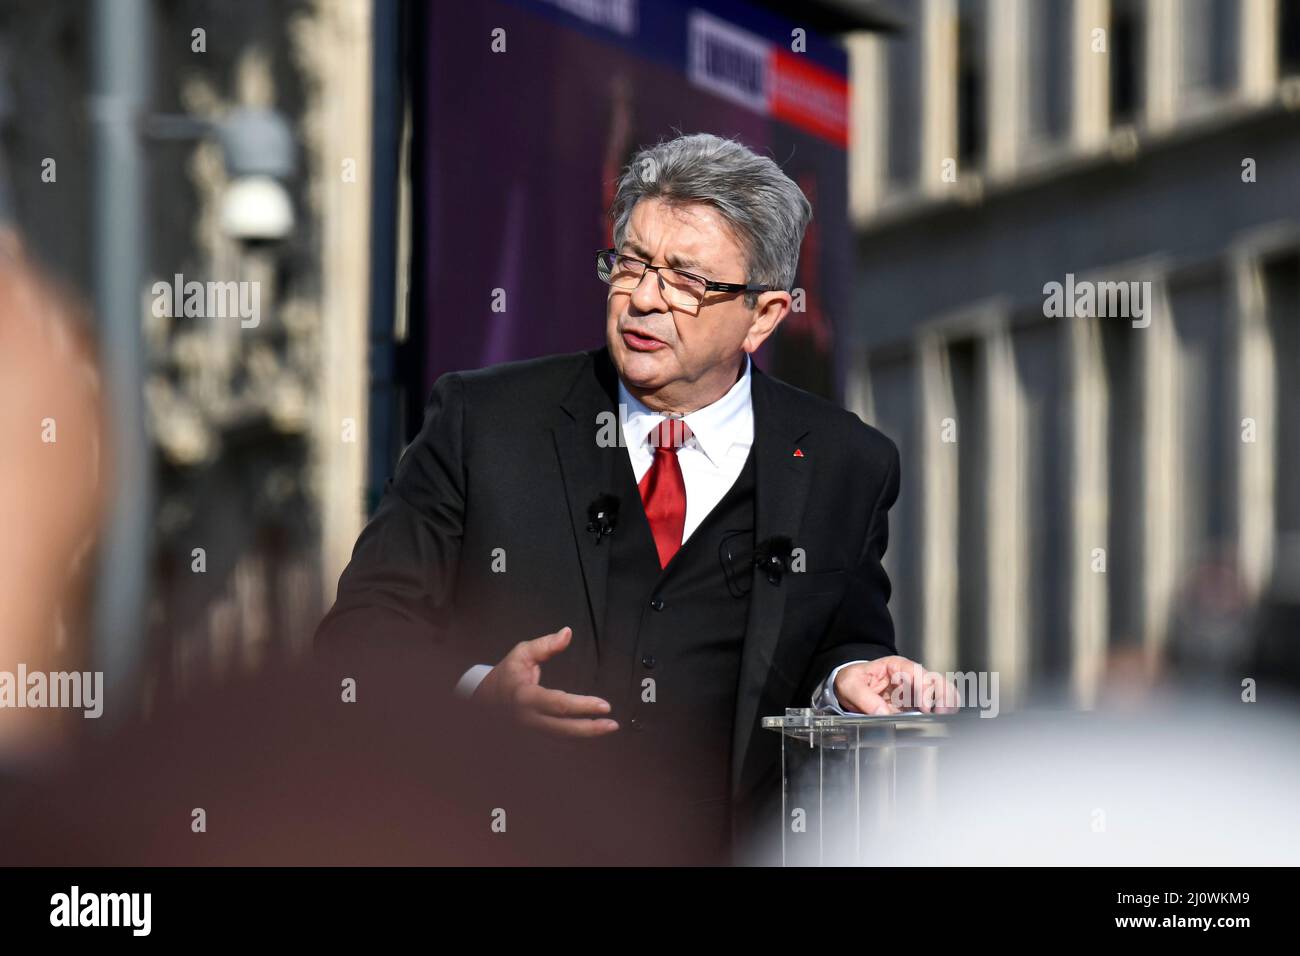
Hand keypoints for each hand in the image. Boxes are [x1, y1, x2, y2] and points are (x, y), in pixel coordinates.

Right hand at [473, 626, 619, 737]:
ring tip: (607, 728)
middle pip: (564, 729)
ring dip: (586, 736)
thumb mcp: (521, 654)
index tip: (605, 705)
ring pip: (562, 739)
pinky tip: (591, 732)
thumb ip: (546, 645)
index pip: (559, 704)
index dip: (584, 706)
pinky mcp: (533, 737)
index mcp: (525, 697)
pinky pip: (557, 741)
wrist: (484, 699)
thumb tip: (567, 633)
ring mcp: (530, 731)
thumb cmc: (505, 676)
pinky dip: (575, 739)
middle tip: (613, 724)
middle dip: (591, 729)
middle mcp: (528, 719)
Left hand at [833, 656, 959, 714]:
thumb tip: (882, 713)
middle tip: (941, 713)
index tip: (925, 706)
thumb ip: (864, 698)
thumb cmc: (852, 680)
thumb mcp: (850, 685)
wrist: (851, 687)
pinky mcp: (915, 705)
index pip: (916, 672)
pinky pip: (935, 704)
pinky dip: (943, 710)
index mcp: (895, 667)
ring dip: (947, 703)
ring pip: (941, 691)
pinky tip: (943, 719)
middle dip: (943, 695)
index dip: (924, 688)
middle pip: (935, 680)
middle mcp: (909, 676)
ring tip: (946, 717)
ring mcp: (914, 691)